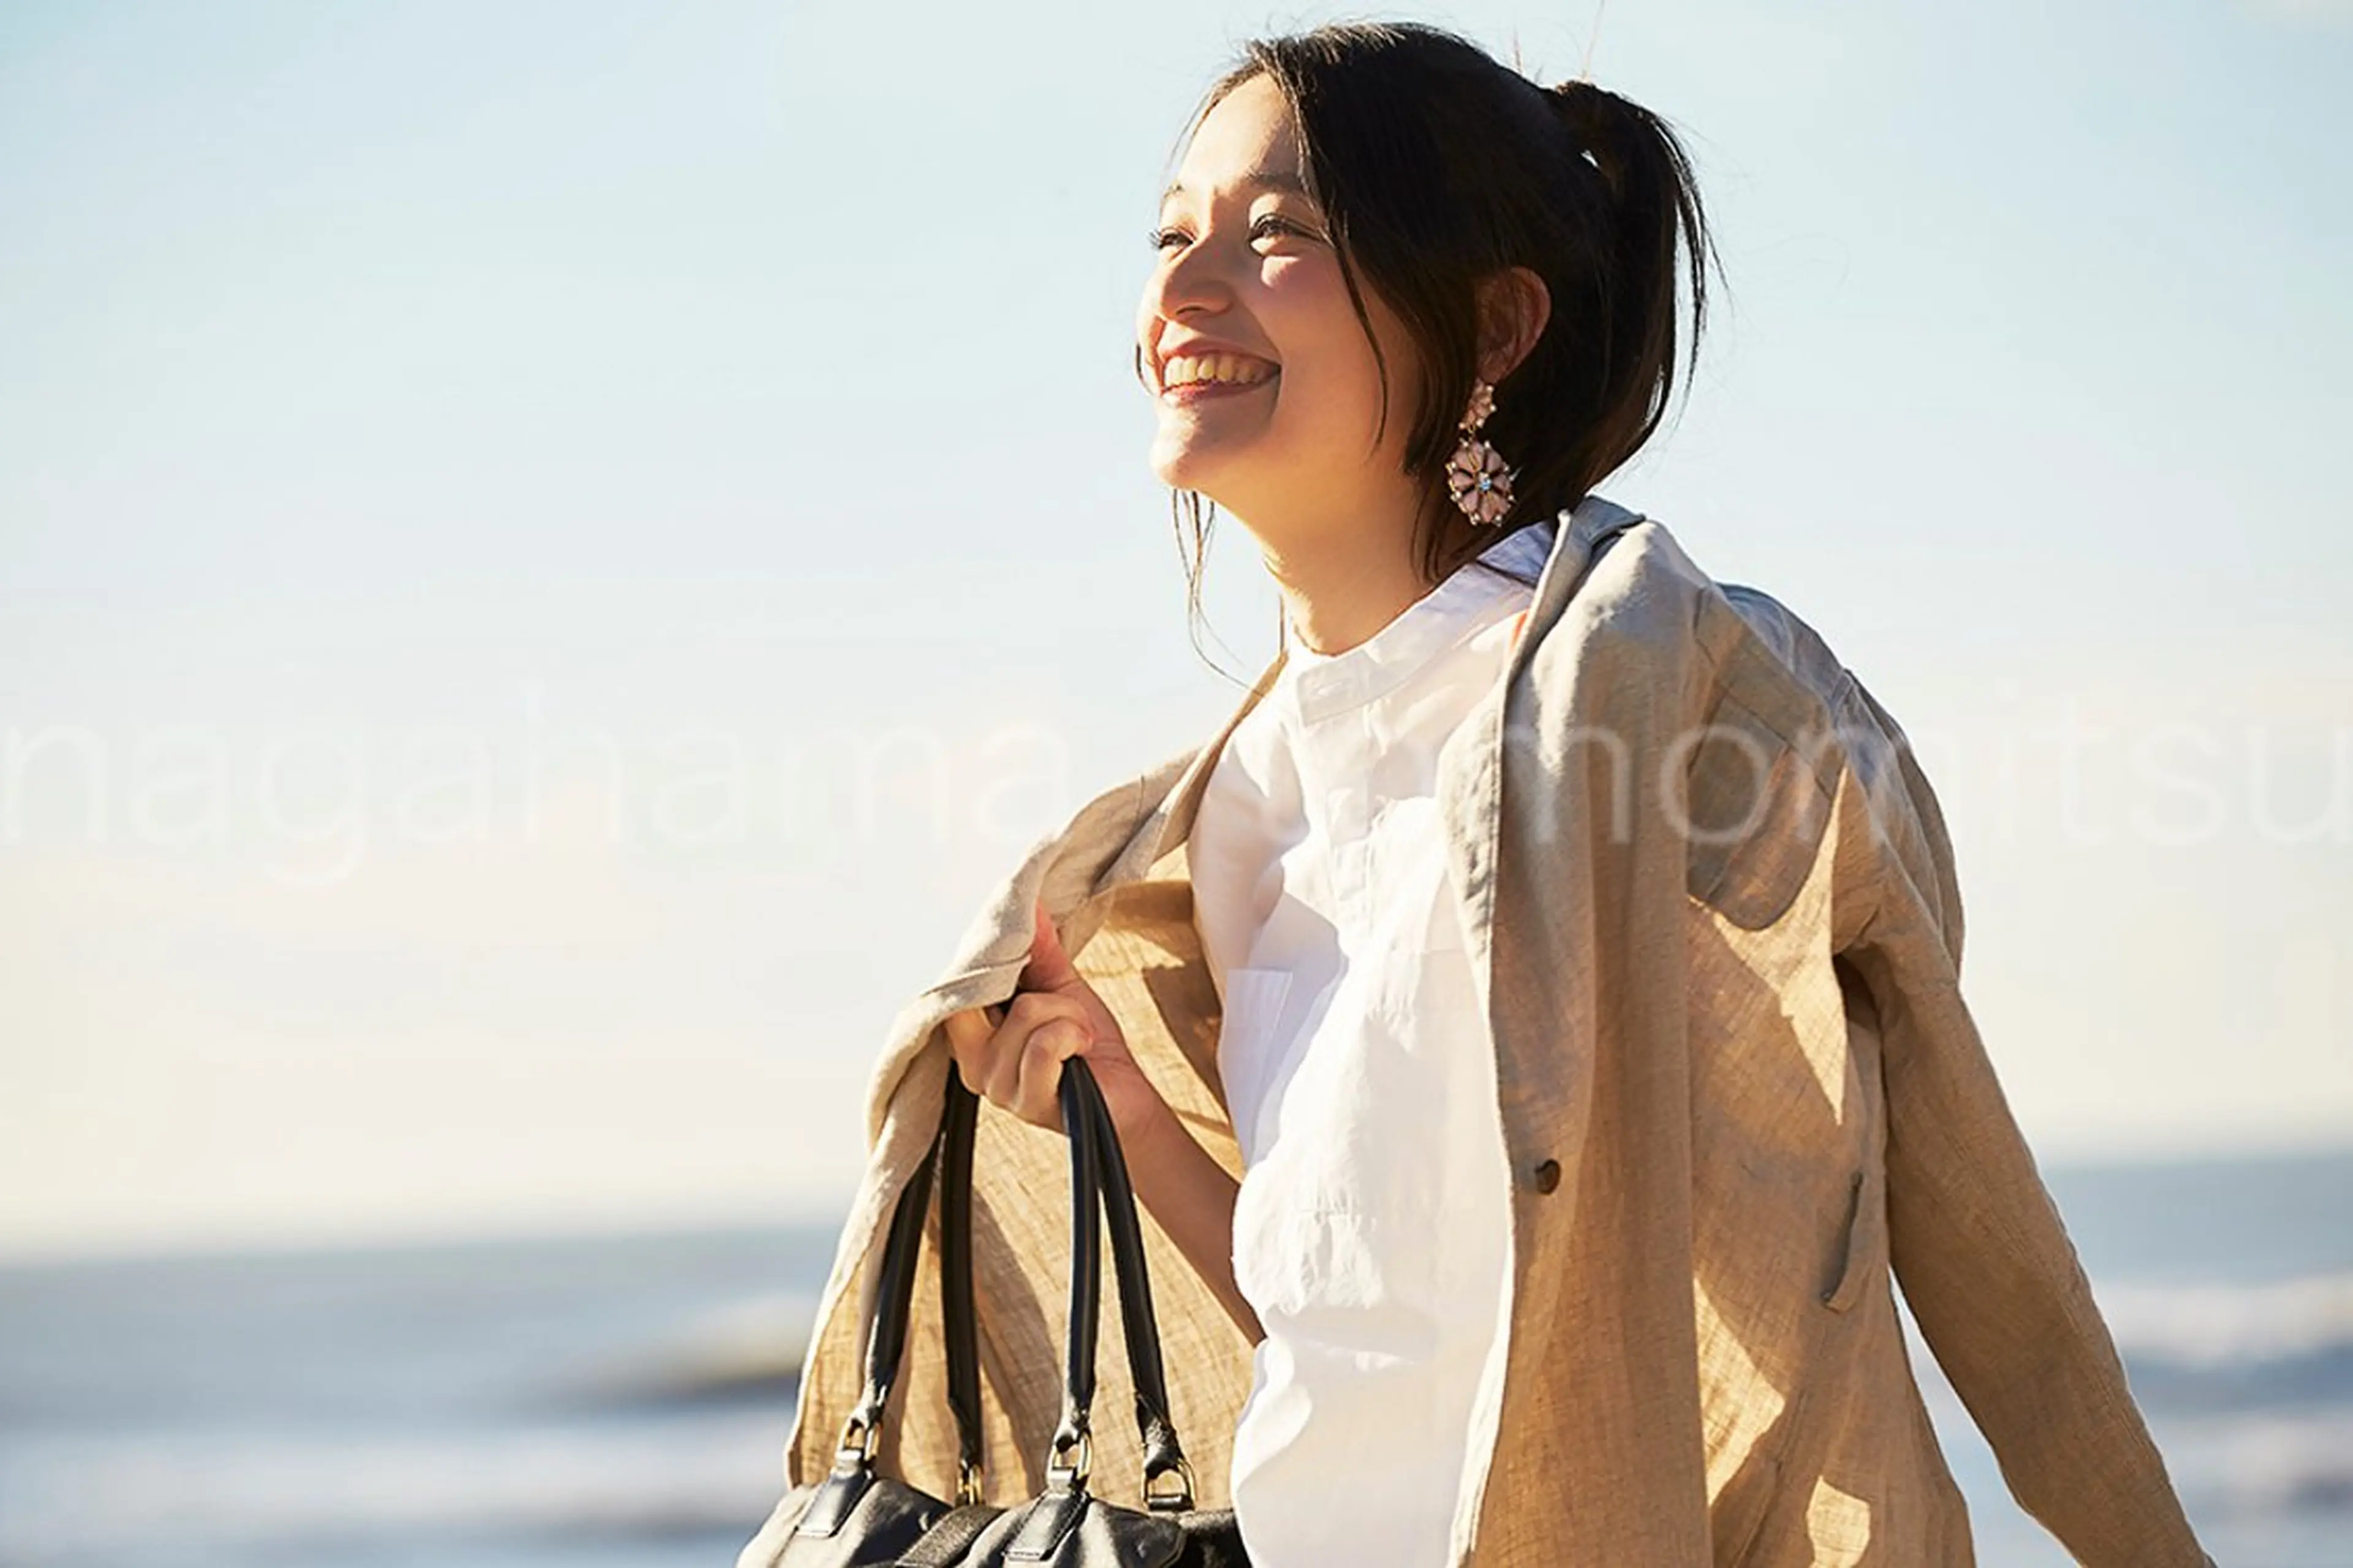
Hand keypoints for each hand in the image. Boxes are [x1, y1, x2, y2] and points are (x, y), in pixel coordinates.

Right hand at [941, 897, 1169, 1142]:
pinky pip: (1044, 1044)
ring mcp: (998, 1087)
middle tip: (1067, 1008)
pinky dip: (1074, 1035)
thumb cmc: (1089, 1047)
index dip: (990, 962)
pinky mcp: (1027, 1102)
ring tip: (1080, 1035)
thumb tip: (1029, 903)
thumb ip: (1039, 951)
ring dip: (1068, 1017)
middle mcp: (974, 1064)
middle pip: (985, 995)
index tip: (1025, 954)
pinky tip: (1084, 1050)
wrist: (1126, 1096)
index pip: (958, 987)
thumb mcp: (1061, 989)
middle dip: (1039, 991)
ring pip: (1026, 1015)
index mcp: (973, 1037)